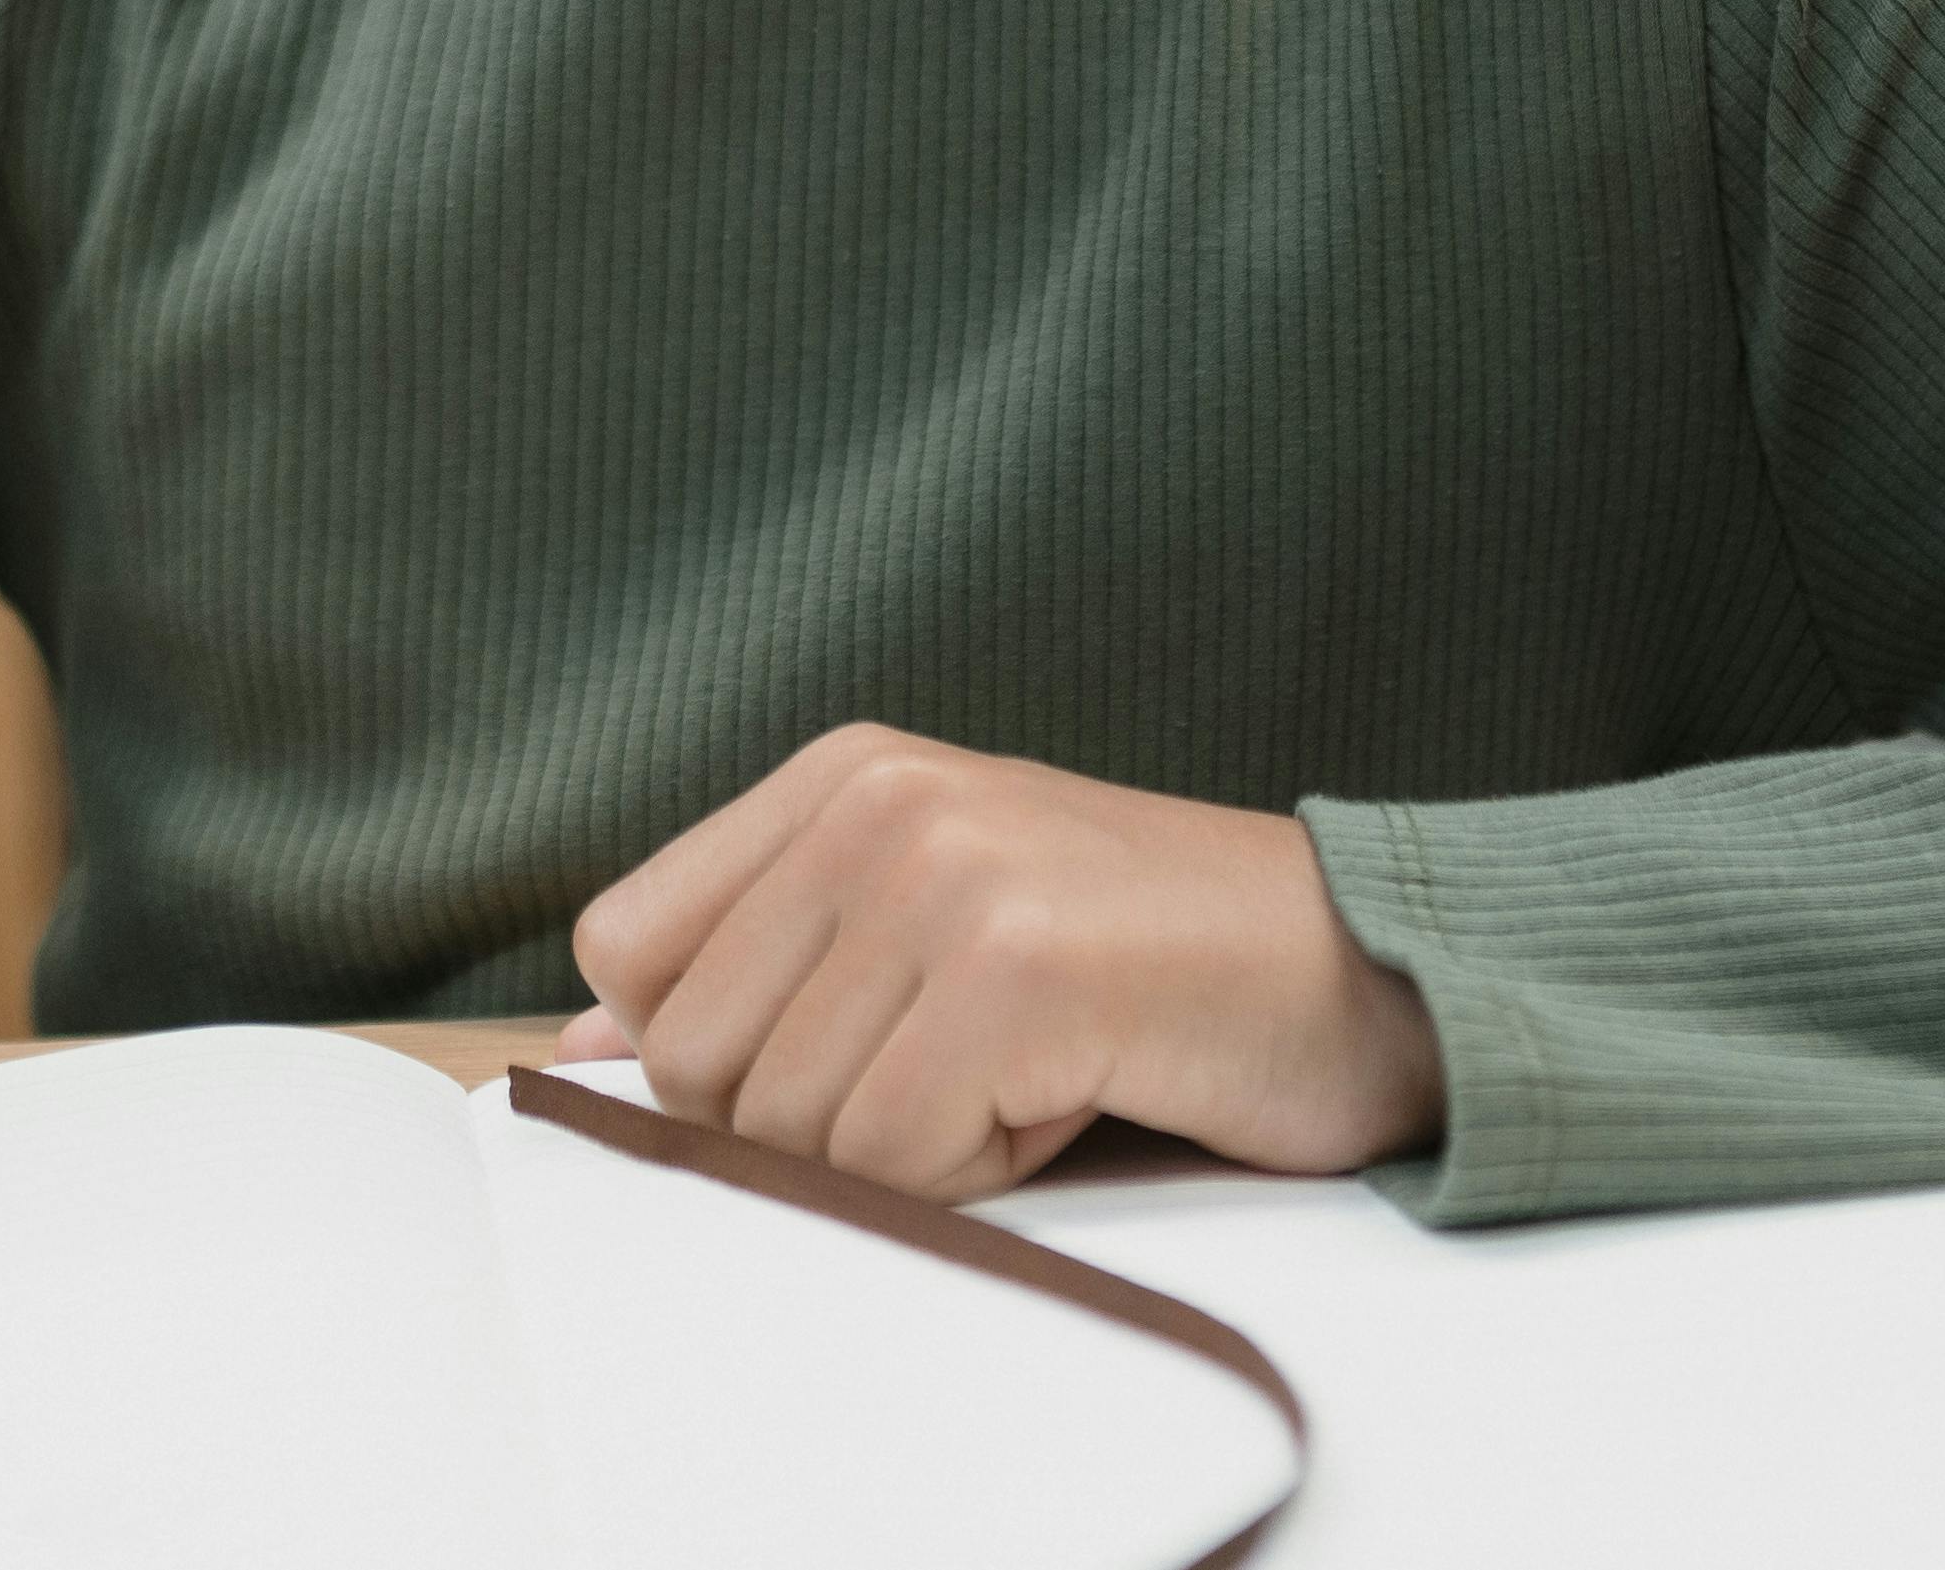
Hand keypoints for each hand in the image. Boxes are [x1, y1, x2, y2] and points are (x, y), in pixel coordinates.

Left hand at [558, 727, 1443, 1202]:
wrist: (1370, 973)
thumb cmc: (1147, 970)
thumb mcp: (926, 929)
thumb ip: (759, 970)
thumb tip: (574, 1048)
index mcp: (842, 772)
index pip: (626, 949)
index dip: (707, 1049)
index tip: (850, 1046)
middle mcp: (878, 798)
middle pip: (695, 1062)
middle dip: (820, 1118)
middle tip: (971, 1063)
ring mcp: (944, 873)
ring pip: (791, 1130)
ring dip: (919, 1150)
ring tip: (1034, 1068)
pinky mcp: (1013, 968)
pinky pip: (895, 1162)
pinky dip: (987, 1172)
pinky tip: (1078, 1088)